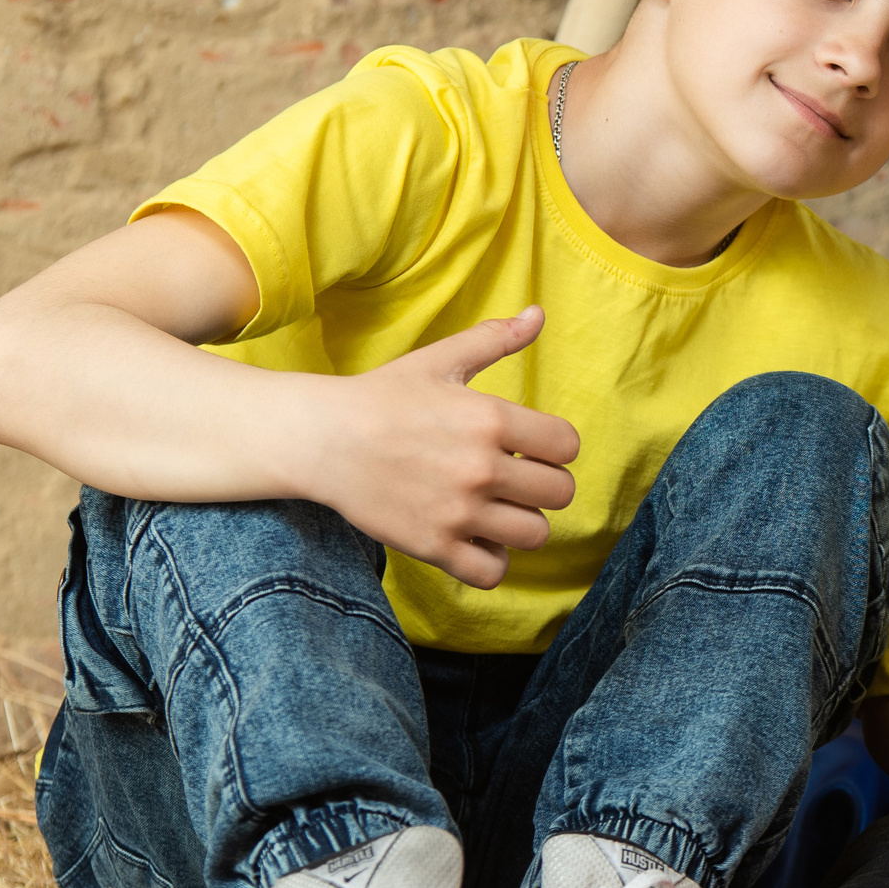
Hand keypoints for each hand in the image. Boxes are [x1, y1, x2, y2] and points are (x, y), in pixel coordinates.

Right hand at [306, 305, 580, 588]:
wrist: (321, 439)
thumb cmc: (383, 397)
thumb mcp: (440, 360)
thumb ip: (495, 339)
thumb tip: (538, 315)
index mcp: (492, 419)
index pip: (567, 446)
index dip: (555, 448)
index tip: (530, 448)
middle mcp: (482, 469)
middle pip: (560, 494)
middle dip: (544, 486)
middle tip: (515, 480)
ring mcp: (459, 512)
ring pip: (534, 534)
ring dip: (521, 523)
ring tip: (497, 510)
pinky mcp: (434, 546)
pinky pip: (493, 572)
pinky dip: (492, 561)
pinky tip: (476, 539)